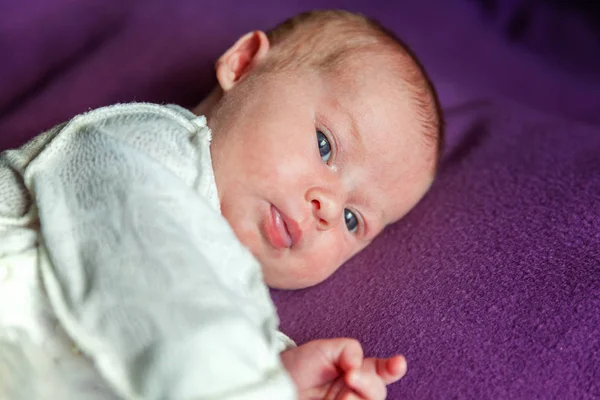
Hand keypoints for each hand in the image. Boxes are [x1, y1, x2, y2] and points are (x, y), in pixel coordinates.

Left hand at [280, 338, 406, 399]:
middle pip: (378, 393)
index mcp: (357, 371)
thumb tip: (360, 364)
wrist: (274, 384)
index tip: (398, 363)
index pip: (382, 371)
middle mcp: (356, 391)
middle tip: (350, 377)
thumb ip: (348, 350)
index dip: (394, 368)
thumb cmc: (299, 365)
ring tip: (343, 397)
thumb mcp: (324, 348)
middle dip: (368, 384)